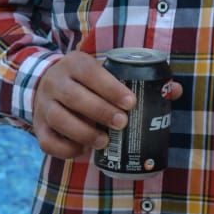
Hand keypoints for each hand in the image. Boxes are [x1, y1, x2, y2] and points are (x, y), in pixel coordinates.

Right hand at [32, 50, 182, 158]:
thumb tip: (175, 90)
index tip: (131, 102)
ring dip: (83, 132)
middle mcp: (56, 81)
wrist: (47, 83)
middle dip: (100, 111)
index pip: (92, 72)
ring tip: (105, 141)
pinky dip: (66, 149)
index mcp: (75, 63)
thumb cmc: (88, 80)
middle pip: (75, 97)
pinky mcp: (38, 126)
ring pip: (59, 118)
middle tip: (122, 123)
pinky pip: (48, 141)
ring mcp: (44, 105)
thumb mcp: (105, 70)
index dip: (111, 88)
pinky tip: (84, 150)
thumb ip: (137, 79)